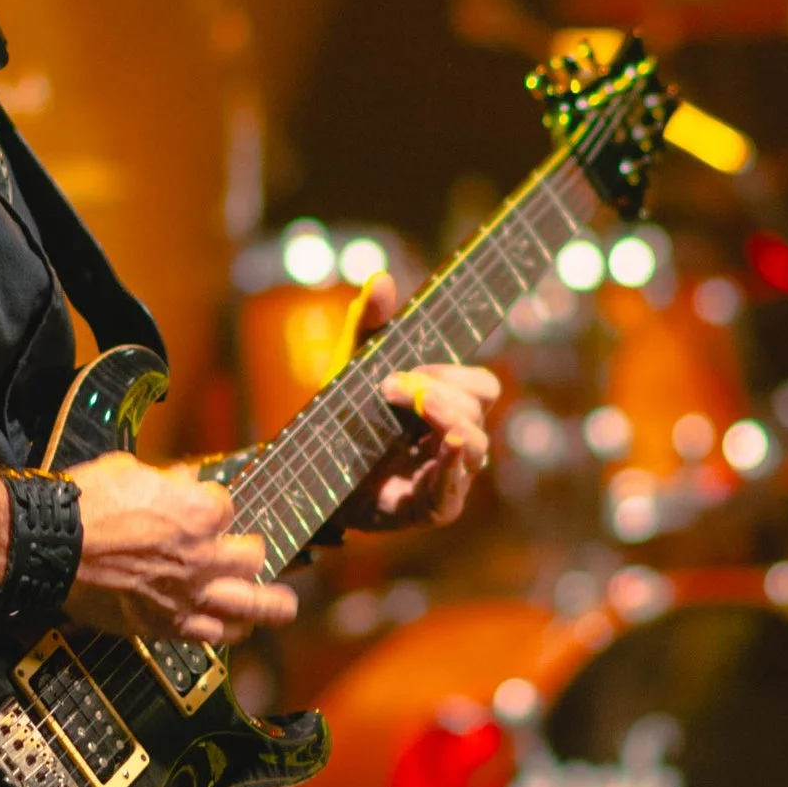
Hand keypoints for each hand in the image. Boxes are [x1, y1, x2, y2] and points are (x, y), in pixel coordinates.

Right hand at [67, 451, 297, 646]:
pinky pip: (211, 634)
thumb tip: (182, 482)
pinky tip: (235, 630)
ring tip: (281, 606)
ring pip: (250, 605)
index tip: (203, 507)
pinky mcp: (167, 623)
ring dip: (269, 604)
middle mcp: (204, 556)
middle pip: (253, 557)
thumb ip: (166, 481)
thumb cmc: (87, 505)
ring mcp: (190, 594)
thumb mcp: (130, 471)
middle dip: (253, 552)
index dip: (214, 506)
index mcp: (199, 512)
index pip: (227, 507)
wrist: (53, 548)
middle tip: (253, 554)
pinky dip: (226, 631)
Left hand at [346, 273, 498, 532]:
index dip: (452, 372)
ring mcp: (446, 475)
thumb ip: (367, 326)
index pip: (480, 385)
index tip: (408, 369)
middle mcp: (454, 440)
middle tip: (390, 386)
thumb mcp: (351, 368)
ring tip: (415, 403)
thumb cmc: (341, 423)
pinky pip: (453, 490)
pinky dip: (452, 466)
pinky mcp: (430, 508)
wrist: (307, 478)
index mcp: (446, 407)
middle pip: (480, 407)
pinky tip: (446, 444)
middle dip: (440, 389)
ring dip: (448, 418)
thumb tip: (381, 278)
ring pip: (475, 445)